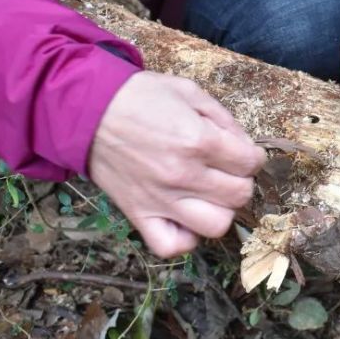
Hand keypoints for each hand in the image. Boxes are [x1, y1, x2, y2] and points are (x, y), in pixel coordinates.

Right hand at [87, 72, 265, 257]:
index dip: (252, 155)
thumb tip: (245, 146)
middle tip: (226, 170)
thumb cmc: (140, 97)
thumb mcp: (190, 92)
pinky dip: (184, 237)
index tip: (241, 152)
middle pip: (240, 195)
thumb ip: (224, 120)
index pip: (250, 163)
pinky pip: (172, 246)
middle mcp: (183, 175)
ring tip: (208, 193)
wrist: (87, 111)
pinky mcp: (139, 215)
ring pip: (216, 226)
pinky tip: (185, 215)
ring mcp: (160, 200)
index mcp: (198, 140)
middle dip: (240, 180)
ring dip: (219, 210)